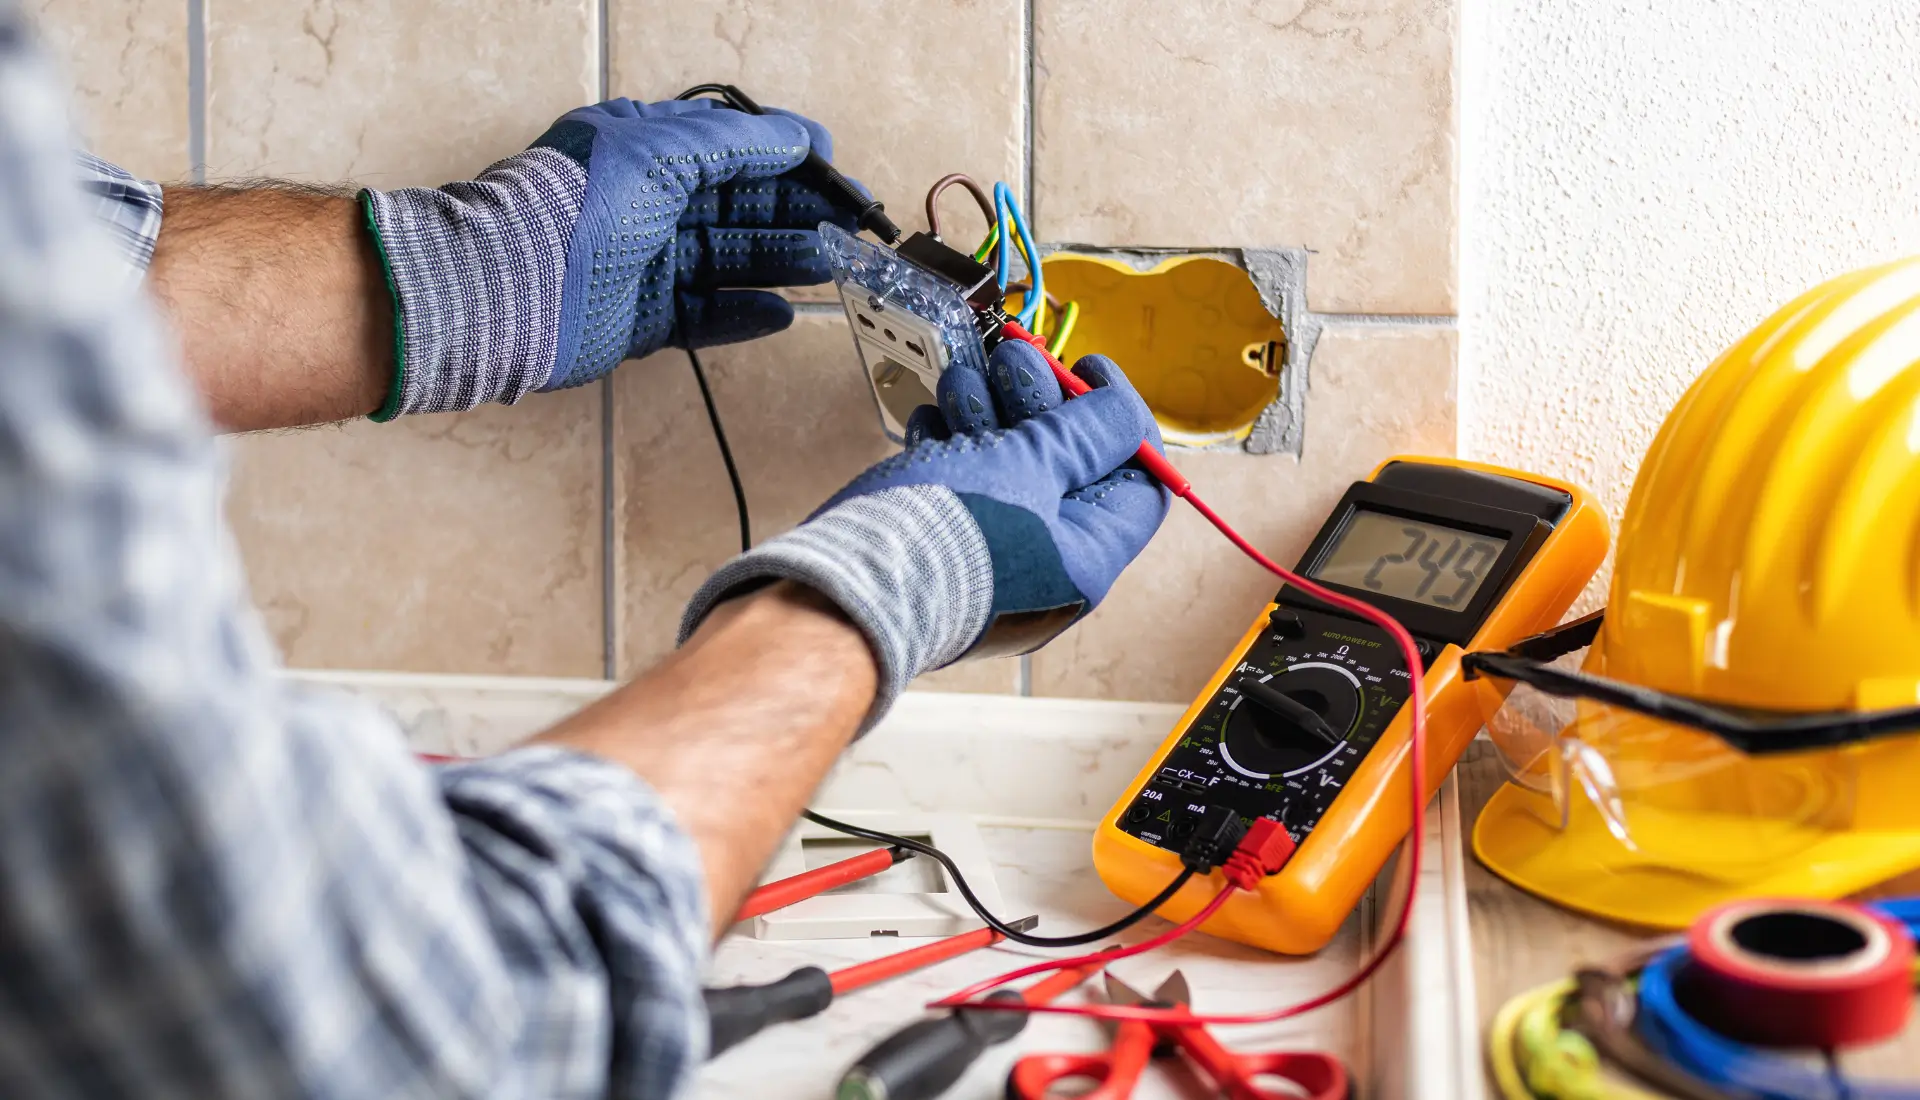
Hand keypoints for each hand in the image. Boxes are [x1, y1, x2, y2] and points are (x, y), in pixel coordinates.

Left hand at [361, 97, 857, 418]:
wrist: (512, 286)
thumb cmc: (578, 204)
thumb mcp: (661, 149)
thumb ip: (734, 141)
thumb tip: (798, 136)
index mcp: (644, 148)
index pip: (727, 146)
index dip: (782, 154)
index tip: (832, 166)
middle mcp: (645, 203)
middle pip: (735, 206)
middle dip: (794, 212)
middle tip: (849, 225)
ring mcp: (644, 263)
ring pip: (727, 260)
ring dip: (781, 260)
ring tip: (831, 265)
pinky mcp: (642, 319)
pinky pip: (705, 315)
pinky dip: (743, 314)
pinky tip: (782, 312)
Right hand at [679, 339, 1170, 726]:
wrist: (846, 588)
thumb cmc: (947, 535)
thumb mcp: (1032, 467)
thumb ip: (1084, 435)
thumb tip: (1123, 414)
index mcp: (1086, 559)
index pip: (1138, 485)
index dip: (1120, 422)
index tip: (1087, 371)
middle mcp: (1044, 566)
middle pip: (1065, 467)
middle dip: (1040, 402)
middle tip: (1014, 359)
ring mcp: (988, 557)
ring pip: (1005, 467)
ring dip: (988, 411)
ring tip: (963, 382)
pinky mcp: (939, 546)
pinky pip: (960, 486)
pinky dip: (949, 443)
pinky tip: (932, 421)